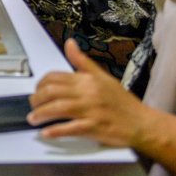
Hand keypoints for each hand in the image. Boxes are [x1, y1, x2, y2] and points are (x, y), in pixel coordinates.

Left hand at [28, 39, 153, 148]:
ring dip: (40, 114)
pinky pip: (70, 128)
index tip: (37, 91)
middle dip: (36, 99)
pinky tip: (46, 132)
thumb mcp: (102, 77)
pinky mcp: (94, 128)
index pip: (55, 77)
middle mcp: (87, 93)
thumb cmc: (122, 102)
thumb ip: (82, 61)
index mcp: (87, 80)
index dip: (41, 84)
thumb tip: (69, 43)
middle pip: (52, 92)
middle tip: (32, 105)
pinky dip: (55, 131)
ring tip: (33, 119)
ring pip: (58, 109)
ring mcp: (90, 111)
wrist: (143, 123)